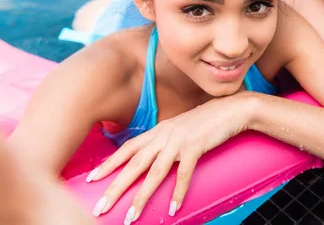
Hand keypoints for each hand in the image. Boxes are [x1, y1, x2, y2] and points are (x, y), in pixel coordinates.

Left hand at [87, 93, 254, 223]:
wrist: (232, 109)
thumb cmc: (208, 120)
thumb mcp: (181, 127)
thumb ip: (166, 140)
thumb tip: (156, 156)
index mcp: (159, 131)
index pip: (127, 148)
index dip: (108, 164)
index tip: (91, 179)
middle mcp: (164, 135)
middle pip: (134, 164)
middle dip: (115, 187)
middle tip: (100, 207)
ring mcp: (179, 141)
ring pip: (154, 173)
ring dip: (141, 197)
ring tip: (131, 217)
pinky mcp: (196, 146)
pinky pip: (184, 174)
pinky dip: (177, 192)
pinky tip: (172, 208)